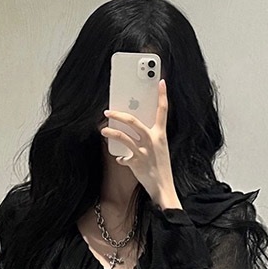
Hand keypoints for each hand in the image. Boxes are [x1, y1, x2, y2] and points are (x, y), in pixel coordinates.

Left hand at [100, 78, 178, 206]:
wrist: (164, 187)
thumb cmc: (161, 168)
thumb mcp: (159, 150)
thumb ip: (149, 139)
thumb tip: (135, 132)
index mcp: (161, 135)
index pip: (163, 110)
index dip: (162, 95)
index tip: (160, 81)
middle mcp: (153, 140)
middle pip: (133, 121)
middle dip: (119, 114)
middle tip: (108, 111)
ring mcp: (144, 151)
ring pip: (123, 135)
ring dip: (111, 131)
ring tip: (103, 130)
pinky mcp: (136, 162)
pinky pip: (122, 156)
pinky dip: (120, 157)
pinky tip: (119, 158)